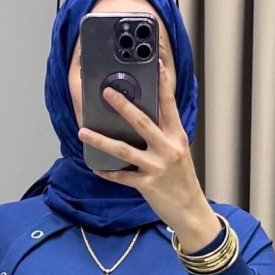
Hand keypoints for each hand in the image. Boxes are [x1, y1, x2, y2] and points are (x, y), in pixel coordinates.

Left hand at [77, 56, 217, 245]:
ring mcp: (157, 167)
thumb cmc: (182, 180)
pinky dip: (108, 172)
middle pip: (143, 122)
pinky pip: (122, 177)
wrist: (191, 211)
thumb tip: (140, 118)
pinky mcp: (148, 186)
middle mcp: (168, 149)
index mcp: (177, 137)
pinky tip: (95, 167)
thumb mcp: (178, 152)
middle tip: (106, 92)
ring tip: (83, 132)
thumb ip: (163, 135)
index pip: (169, 104)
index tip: (157, 63)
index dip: (163, 83)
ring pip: (125, 150)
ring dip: (102, 140)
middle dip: (123, 106)